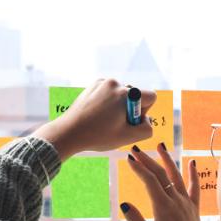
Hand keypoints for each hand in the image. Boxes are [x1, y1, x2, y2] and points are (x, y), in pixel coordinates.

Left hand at [31, 78, 156, 158]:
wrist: (69, 132)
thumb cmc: (98, 136)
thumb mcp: (127, 138)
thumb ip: (146, 129)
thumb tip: (147, 120)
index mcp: (126, 94)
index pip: (150, 96)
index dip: (144, 112)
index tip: (130, 121)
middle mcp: (115, 84)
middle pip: (135, 96)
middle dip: (130, 109)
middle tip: (114, 124)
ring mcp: (103, 82)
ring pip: (121, 95)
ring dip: (118, 106)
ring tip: (103, 120)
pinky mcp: (93, 85)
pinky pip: (109, 92)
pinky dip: (107, 102)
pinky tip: (96, 114)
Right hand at [122, 143, 201, 220]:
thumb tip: (124, 204)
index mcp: (163, 207)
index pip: (150, 181)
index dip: (139, 169)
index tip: (129, 159)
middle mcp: (176, 200)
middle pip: (161, 174)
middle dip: (147, 160)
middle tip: (135, 150)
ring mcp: (186, 203)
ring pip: (177, 176)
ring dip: (168, 160)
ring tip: (160, 145)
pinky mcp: (194, 208)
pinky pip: (195, 188)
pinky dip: (193, 174)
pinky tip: (191, 162)